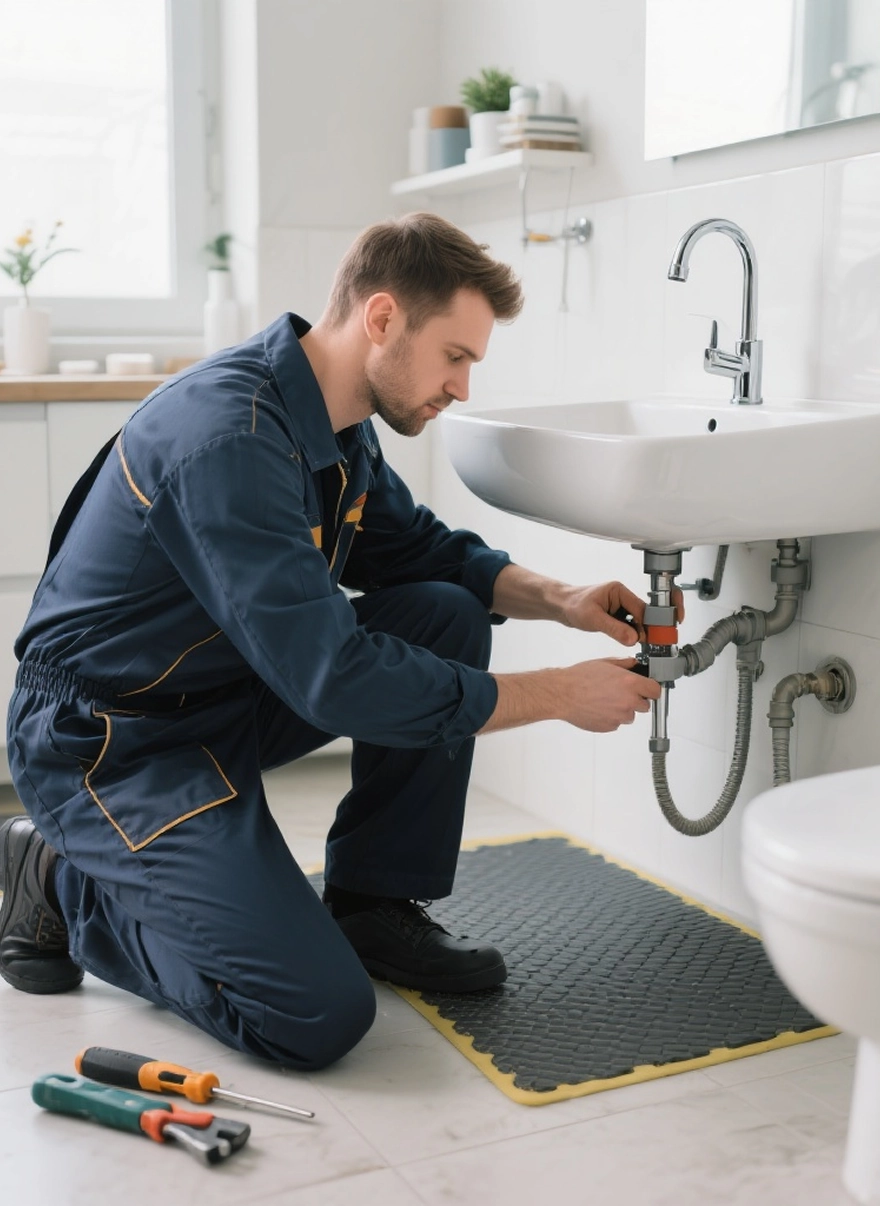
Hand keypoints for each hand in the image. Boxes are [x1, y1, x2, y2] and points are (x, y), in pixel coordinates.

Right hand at [557, 657, 661, 731]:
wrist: (563, 695)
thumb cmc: (579, 678)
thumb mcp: (605, 663)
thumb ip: (624, 664)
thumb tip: (634, 664)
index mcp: (630, 683)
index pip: (655, 691)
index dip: (651, 689)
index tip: (648, 689)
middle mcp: (628, 701)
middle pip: (645, 705)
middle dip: (637, 700)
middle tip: (622, 693)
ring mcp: (619, 716)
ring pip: (630, 716)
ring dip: (623, 710)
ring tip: (606, 701)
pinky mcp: (610, 727)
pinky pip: (616, 723)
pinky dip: (611, 718)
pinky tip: (599, 708)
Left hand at [562, 581, 684, 646]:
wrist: (561, 607)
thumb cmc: (574, 606)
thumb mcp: (593, 619)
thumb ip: (614, 629)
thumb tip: (633, 639)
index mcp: (619, 591)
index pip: (641, 608)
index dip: (650, 623)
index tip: (655, 637)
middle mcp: (623, 597)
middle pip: (645, 614)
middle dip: (652, 627)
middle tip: (658, 642)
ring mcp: (621, 607)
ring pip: (640, 621)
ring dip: (642, 632)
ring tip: (646, 644)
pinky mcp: (617, 616)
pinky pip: (631, 626)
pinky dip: (633, 634)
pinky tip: (633, 641)